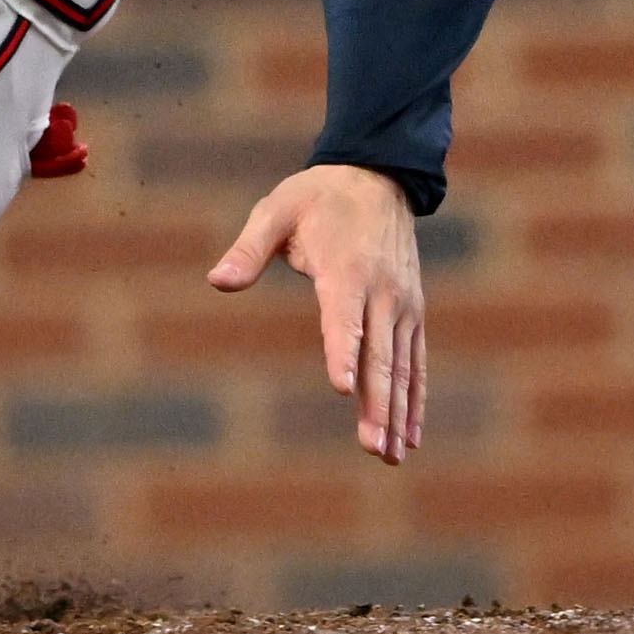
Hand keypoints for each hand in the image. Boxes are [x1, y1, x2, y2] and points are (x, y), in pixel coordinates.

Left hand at [208, 163, 425, 463]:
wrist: (377, 177)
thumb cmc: (317, 198)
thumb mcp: (277, 211)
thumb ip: (249, 248)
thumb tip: (217, 280)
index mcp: (346, 269)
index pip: (343, 318)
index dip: (342, 351)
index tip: (342, 388)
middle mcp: (382, 291)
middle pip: (379, 354)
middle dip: (377, 403)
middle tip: (372, 447)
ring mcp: (402, 304)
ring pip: (401, 366)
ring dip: (397, 412)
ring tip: (391, 455)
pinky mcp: (412, 311)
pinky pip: (416, 360)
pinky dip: (415, 398)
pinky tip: (410, 436)